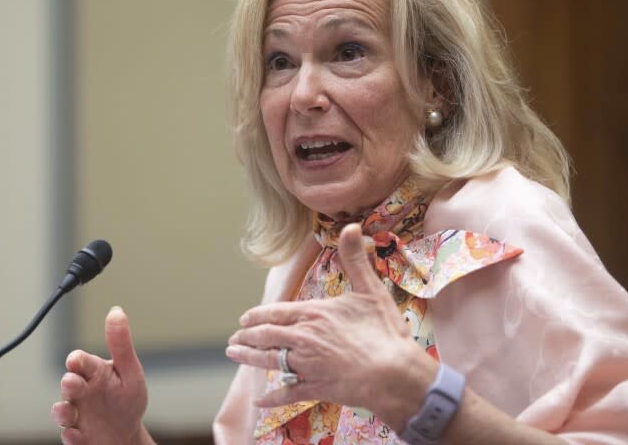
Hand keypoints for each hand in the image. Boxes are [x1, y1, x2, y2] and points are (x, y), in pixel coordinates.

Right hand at [51, 307, 151, 444]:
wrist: (125, 434)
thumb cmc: (126, 399)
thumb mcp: (129, 371)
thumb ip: (121, 343)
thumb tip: (116, 312)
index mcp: (94, 372)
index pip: (82, 362)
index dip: (78, 360)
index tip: (75, 360)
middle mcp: (81, 391)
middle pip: (70, 384)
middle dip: (69, 383)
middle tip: (71, 382)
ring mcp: (77, 414)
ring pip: (63, 411)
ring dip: (62, 411)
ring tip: (67, 412)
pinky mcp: (77, 435)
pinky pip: (70, 436)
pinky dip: (71, 435)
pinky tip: (76, 434)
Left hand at [225, 223, 435, 429]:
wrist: (394, 373)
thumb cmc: (384, 331)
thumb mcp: (370, 289)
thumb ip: (355, 259)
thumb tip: (351, 226)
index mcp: (313, 314)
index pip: (276, 313)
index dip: (257, 317)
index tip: (244, 320)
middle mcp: (303, 338)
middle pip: (266, 336)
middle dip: (247, 337)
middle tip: (233, 339)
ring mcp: (306, 364)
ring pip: (270, 361)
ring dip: (249, 358)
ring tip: (234, 355)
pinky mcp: (314, 387)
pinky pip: (287, 393)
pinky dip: (272, 397)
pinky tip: (260, 401)